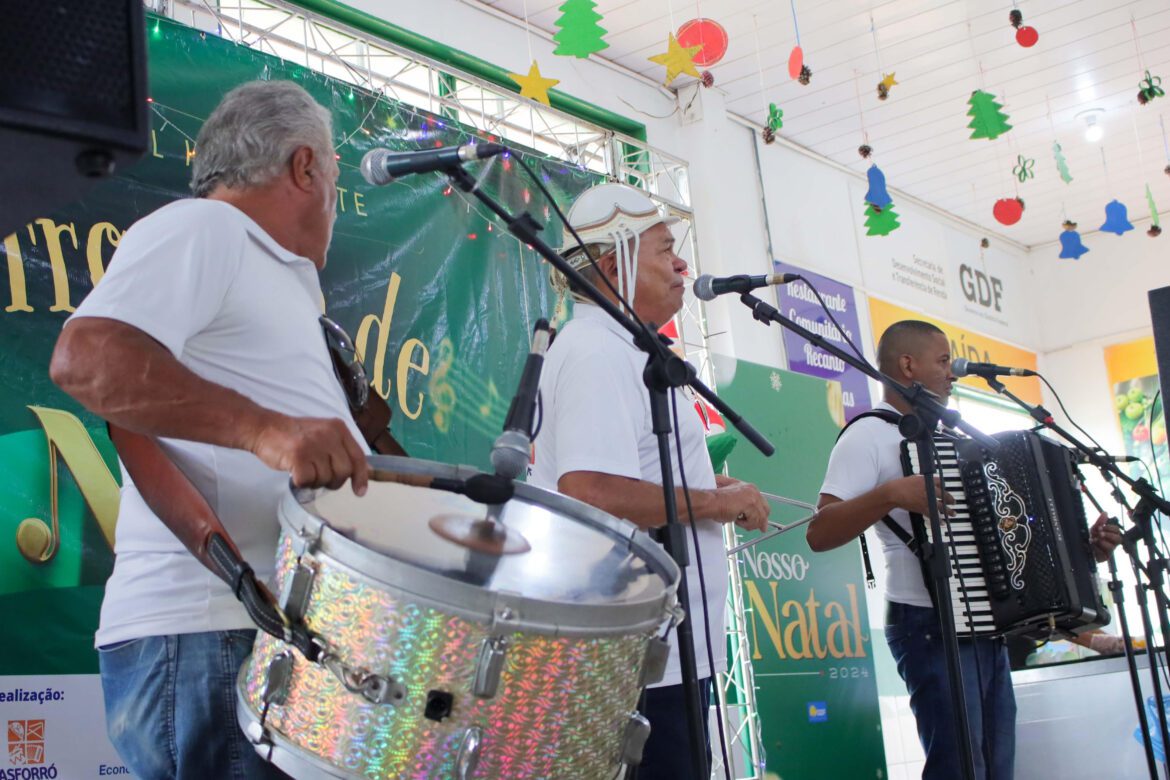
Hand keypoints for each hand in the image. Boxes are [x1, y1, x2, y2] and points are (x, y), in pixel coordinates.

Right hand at [250, 414, 368, 494]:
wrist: (265, 428)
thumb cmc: (295, 435)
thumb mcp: (324, 434)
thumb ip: (341, 449)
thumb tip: (363, 470)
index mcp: (338, 428)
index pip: (358, 456)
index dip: (361, 477)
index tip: (360, 491)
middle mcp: (329, 435)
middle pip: (344, 471)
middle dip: (334, 481)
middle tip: (320, 477)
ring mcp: (313, 445)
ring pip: (326, 478)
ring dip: (315, 481)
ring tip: (304, 469)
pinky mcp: (298, 456)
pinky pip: (307, 481)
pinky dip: (301, 482)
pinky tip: (295, 471)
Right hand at [713, 478, 769, 532]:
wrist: (709, 502)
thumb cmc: (715, 501)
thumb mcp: (732, 501)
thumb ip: (742, 505)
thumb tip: (746, 516)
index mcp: (748, 488)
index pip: (761, 503)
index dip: (762, 515)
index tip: (762, 525)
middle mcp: (752, 489)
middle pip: (765, 510)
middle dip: (761, 521)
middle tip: (761, 529)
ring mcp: (752, 496)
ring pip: (759, 517)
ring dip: (749, 524)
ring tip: (737, 521)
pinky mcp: (750, 504)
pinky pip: (754, 520)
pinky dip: (745, 524)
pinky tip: (736, 520)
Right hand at [884, 475, 953, 518]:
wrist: (894, 492)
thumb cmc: (902, 484)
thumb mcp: (914, 478)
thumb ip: (923, 480)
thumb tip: (928, 482)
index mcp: (928, 481)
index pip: (941, 483)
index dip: (945, 487)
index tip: (946, 491)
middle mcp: (930, 490)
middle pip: (945, 495)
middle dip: (950, 500)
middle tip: (953, 502)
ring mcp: (927, 500)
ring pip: (942, 506)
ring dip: (949, 511)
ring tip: (953, 514)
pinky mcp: (923, 508)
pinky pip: (933, 515)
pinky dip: (938, 520)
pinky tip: (942, 522)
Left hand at [1090, 514, 1121, 561]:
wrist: (1082, 547)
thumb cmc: (1092, 537)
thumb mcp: (1094, 528)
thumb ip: (1100, 521)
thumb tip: (1105, 512)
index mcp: (1112, 535)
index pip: (1117, 530)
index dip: (1109, 528)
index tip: (1100, 527)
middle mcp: (1113, 543)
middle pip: (1118, 539)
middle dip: (1108, 535)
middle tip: (1100, 534)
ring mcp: (1109, 551)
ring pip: (1112, 547)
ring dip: (1102, 542)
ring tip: (1094, 540)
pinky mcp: (1104, 558)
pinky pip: (1104, 554)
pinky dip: (1097, 549)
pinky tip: (1092, 546)